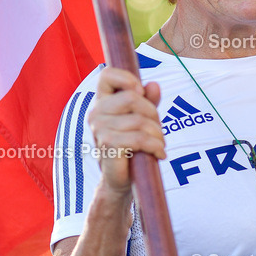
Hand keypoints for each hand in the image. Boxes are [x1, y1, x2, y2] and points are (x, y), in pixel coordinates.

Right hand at [88, 68, 165, 194]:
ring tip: (159, 144)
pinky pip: (140, 138)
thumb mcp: (142, 120)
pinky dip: (155, 146)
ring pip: (140, 120)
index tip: (140, 92)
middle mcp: (96, 113)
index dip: (127, 78)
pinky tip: (159, 153)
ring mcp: (99, 129)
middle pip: (132, 97)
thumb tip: (153, 85)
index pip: (107, 74)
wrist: (122, 181)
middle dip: (153, 113)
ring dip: (157, 134)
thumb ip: (147, 101)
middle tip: (158, 130)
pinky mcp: (108, 145)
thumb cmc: (131, 147)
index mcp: (102, 102)